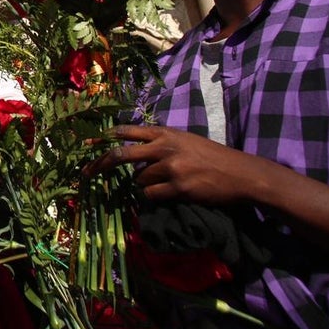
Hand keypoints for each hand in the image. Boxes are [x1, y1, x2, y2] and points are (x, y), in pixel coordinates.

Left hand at [85, 125, 261, 204]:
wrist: (241, 173)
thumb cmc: (213, 156)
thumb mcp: (186, 140)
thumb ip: (162, 142)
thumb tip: (137, 153)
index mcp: (166, 133)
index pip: (128, 131)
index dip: (106, 137)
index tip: (88, 143)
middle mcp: (164, 147)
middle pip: (122, 155)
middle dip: (102, 164)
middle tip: (88, 172)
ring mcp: (170, 168)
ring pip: (138, 180)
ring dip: (142, 185)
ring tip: (161, 185)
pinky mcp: (178, 188)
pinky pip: (151, 195)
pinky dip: (152, 197)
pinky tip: (165, 196)